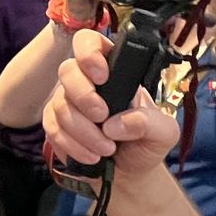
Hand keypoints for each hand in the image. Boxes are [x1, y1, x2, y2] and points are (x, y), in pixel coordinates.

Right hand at [41, 29, 178, 172]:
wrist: (129, 174)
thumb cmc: (145, 144)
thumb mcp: (164, 133)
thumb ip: (151, 123)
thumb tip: (119, 123)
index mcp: (114, 70)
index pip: (89, 42)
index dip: (89, 53)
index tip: (102, 77)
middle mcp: (86, 81)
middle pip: (67, 70)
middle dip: (83, 96)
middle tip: (102, 117)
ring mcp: (67, 102)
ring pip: (59, 105)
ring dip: (84, 131)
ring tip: (106, 149)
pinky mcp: (55, 125)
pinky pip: (52, 129)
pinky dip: (72, 146)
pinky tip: (91, 157)